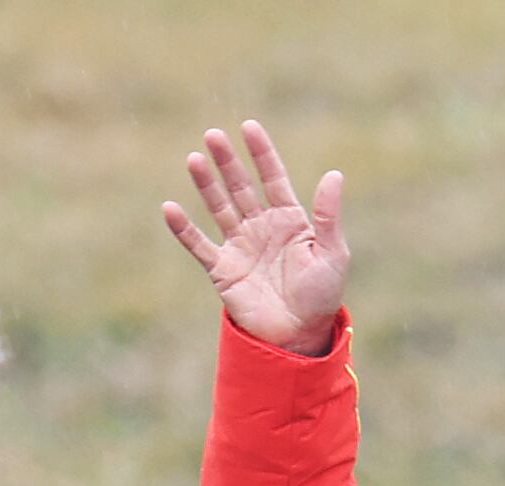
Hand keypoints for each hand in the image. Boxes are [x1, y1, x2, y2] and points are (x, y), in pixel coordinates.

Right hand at [162, 120, 349, 357]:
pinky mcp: (223, 270)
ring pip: (219, 208)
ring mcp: (240, 246)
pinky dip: (184, 229)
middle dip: (228, 162)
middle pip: (241, 187)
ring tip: (194, 158)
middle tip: (212, 135)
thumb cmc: (321, 297)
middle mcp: (261, 227)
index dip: (261, 153)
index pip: (273, 178)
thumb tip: (334, 174)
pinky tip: (170, 208)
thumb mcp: (331, 254)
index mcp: (289, 220)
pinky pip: (199, 245)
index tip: (248, 127)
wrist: (298, 337)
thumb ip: (327, 216)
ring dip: (206, 184)